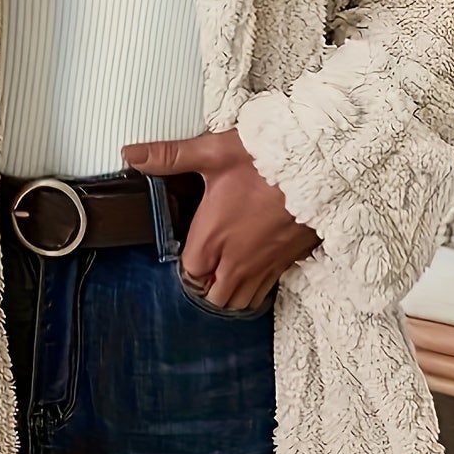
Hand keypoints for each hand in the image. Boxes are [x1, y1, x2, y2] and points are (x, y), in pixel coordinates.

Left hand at [123, 129, 320, 309]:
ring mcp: (265, 266)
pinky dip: (257, 288)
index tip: (191, 253)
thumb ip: (170, 157)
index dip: (187, 267)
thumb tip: (130, 154)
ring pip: (240, 301)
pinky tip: (256, 267)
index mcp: (212, 237)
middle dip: (207, 286)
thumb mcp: (214, 152)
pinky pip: (266, 292)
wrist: (322, 166)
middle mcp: (236, 260)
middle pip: (213, 296)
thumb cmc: (268, 158)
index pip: (189, 274)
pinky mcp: (289, 263)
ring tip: (228, 271)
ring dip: (231, 292)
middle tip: (209, 263)